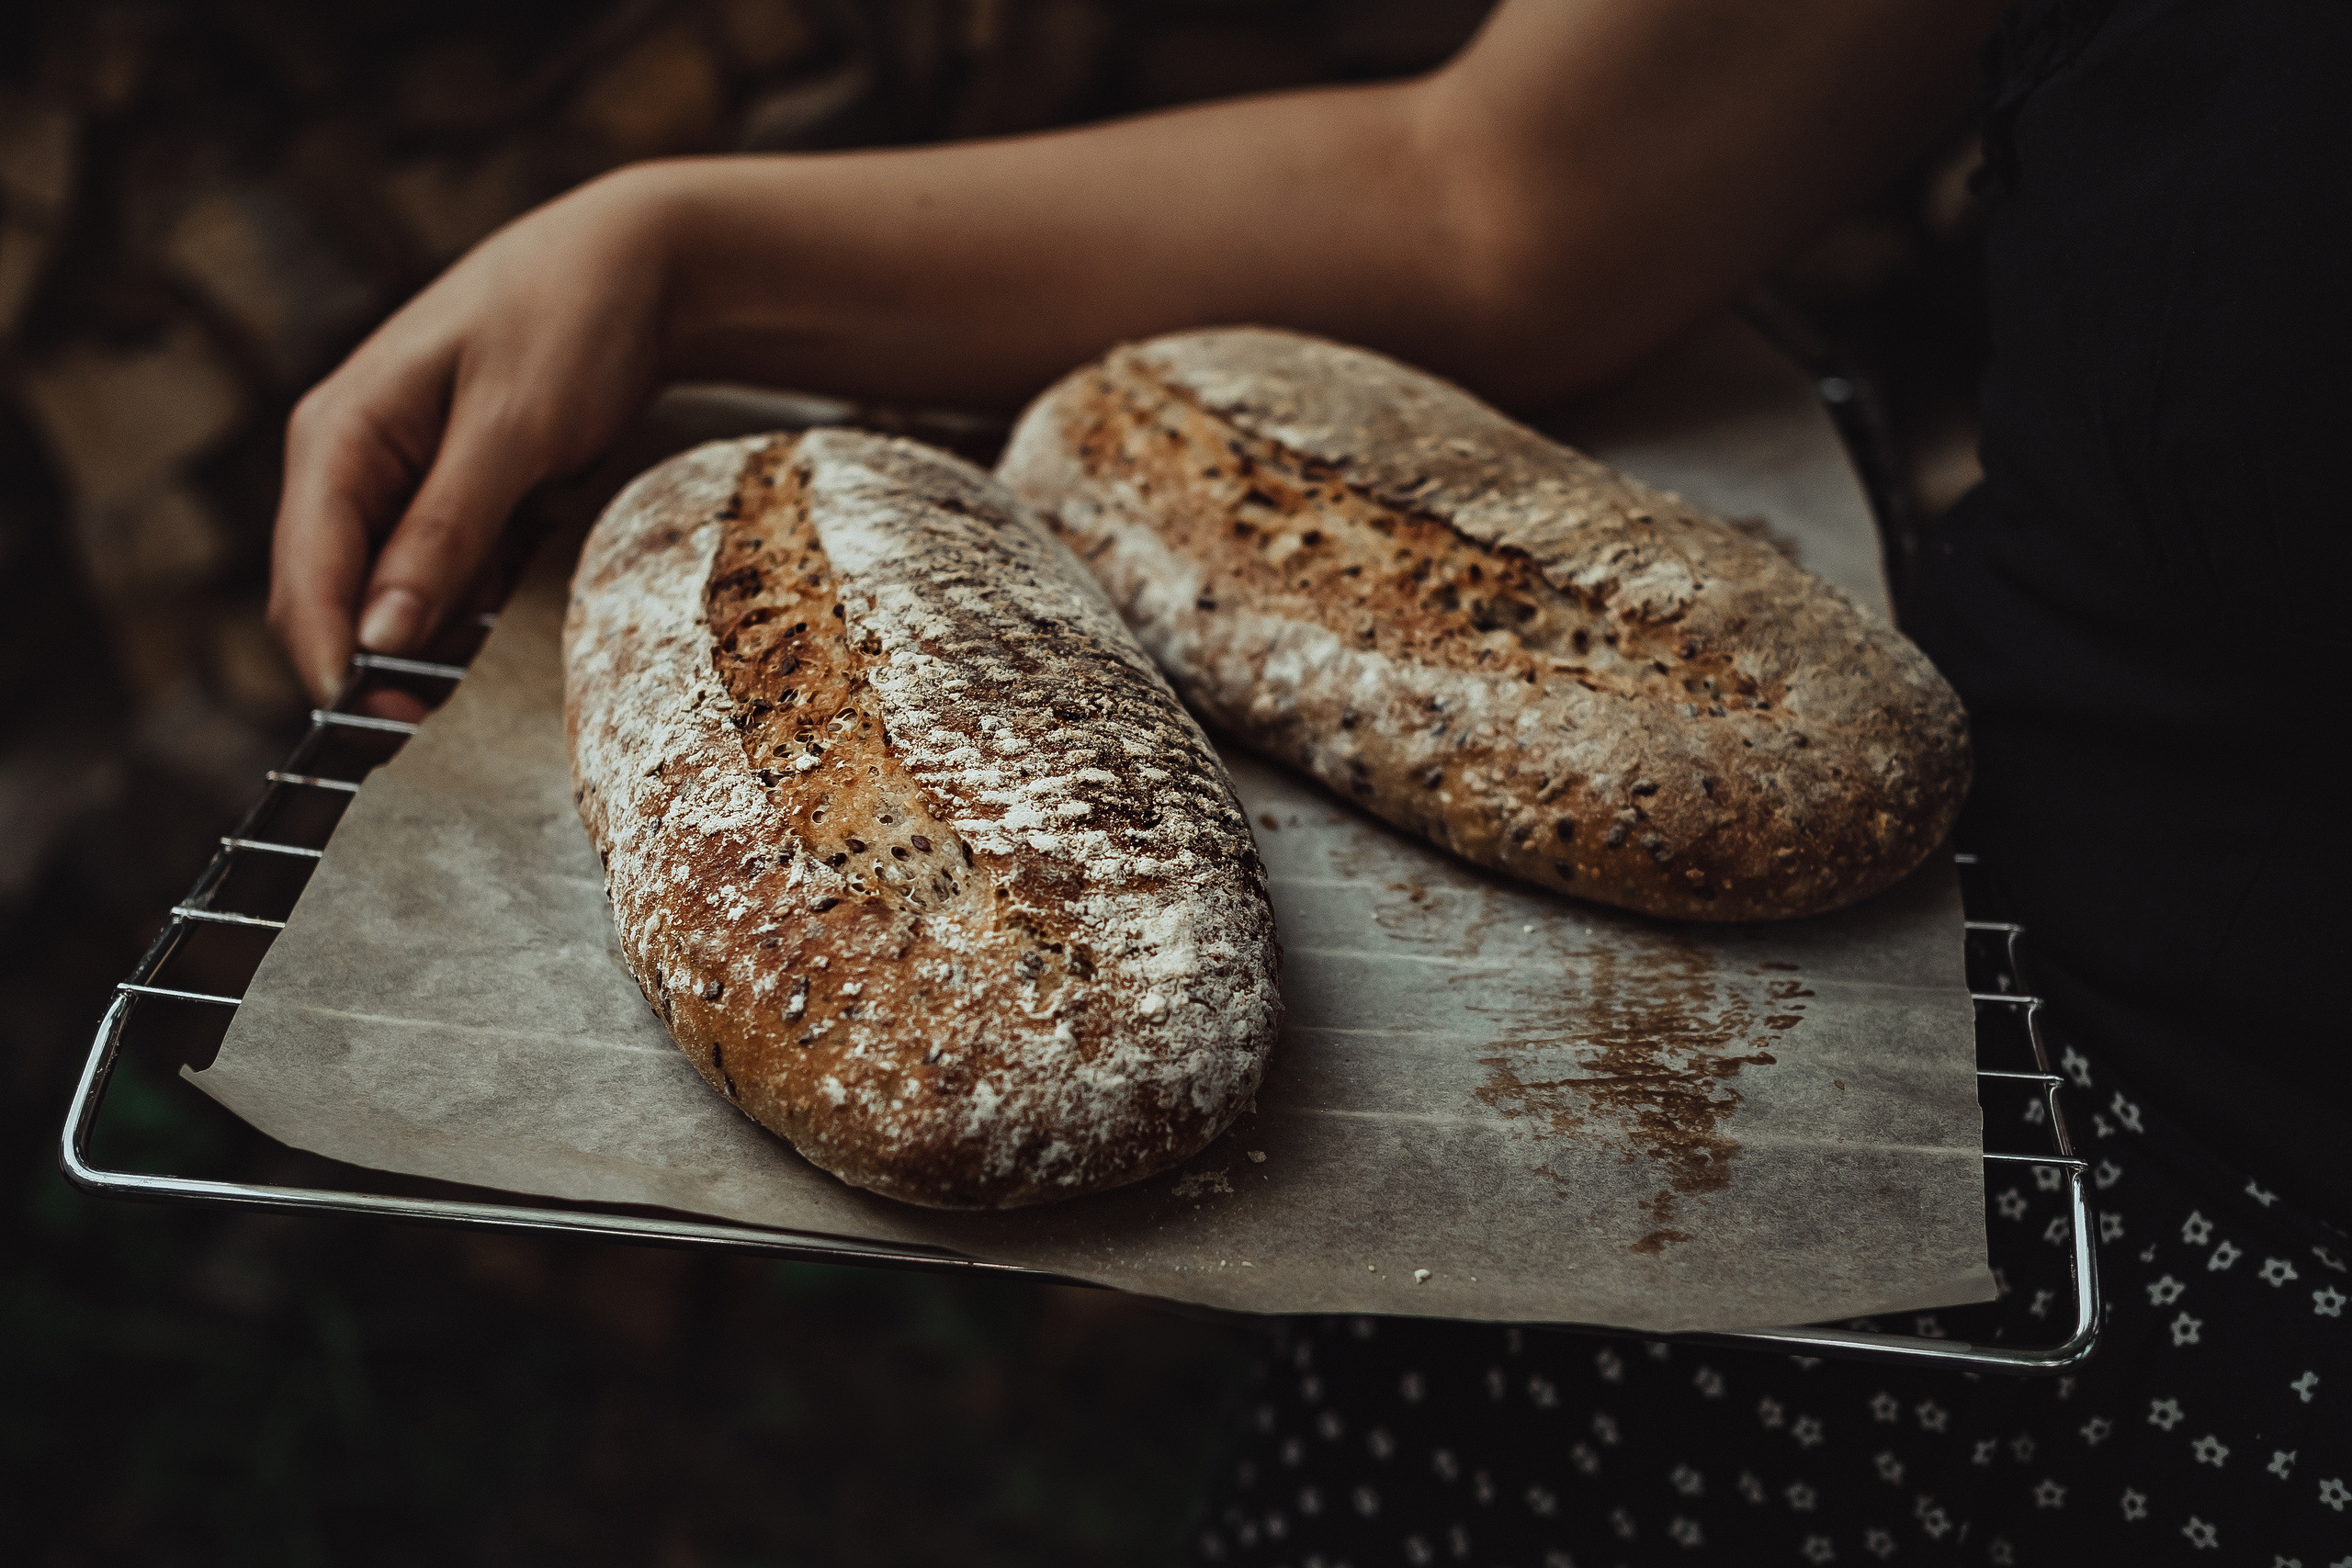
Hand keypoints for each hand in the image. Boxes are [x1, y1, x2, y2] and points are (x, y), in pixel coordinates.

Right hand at [268, 167, 673, 700]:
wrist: (638, 264)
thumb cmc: (569, 321)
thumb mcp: (513, 426)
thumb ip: (445, 528)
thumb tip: (381, 634)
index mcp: (339, 434)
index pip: (306, 572)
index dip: (332, 657)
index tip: (374, 724)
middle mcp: (351, 463)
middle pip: (330, 598)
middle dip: (369, 667)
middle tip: (430, 735)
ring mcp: (399, 484)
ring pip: (385, 599)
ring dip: (418, 650)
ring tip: (467, 699)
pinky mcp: (450, 501)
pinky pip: (436, 581)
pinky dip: (461, 617)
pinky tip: (497, 636)